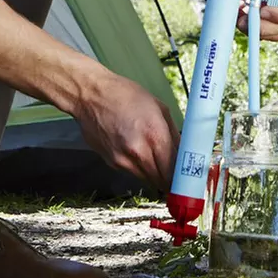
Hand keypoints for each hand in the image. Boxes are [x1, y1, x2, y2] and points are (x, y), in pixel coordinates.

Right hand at [72, 67, 179, 190]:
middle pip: (161, 180)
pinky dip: (137, 166)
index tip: (186, 181)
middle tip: (176, 174)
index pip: (174, 172)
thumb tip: (184, 154)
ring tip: (153, 155)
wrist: (91, 95)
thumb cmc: (125, 96)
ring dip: (154, 173)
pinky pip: (131, 172)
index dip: (182, 180)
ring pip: (147, 179)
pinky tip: (134, 149)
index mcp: (155, 136)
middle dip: (170, 179)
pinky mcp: (111, 163)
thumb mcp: (159, 109)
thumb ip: (174, 135)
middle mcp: (138, 152)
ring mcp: (122, 160)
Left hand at [238, 0, 277, 41]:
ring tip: (240, 20)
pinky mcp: (263, 22)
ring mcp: (275, 14)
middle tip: (246, 21)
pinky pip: (263, 35)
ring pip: (277, 33)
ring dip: (259, 31)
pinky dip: (251, 31)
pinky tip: (239, 20)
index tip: (263, 12)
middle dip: (269, 27)